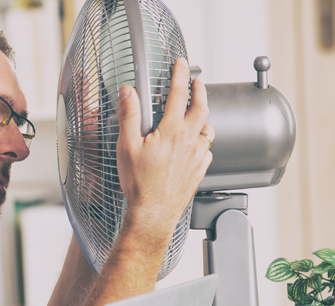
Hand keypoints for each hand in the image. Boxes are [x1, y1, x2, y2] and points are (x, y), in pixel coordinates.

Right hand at [115, 58, 213, 235]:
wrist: (153, 213)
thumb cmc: (139, 184)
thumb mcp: (126, 146)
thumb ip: (129, 116)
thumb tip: (128, 93)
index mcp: (172, 131)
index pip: (179, 94)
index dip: (180, 75)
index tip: (182, 64)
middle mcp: (189, 141)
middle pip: (201, 108)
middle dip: (200, 91)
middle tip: (198, 82)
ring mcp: (197, 157)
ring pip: (207, 130)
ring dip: (203, 118)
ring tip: (196, 114)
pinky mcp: (199, 171)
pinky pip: (207, 151)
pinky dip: (203, 142)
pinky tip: (196, 145)